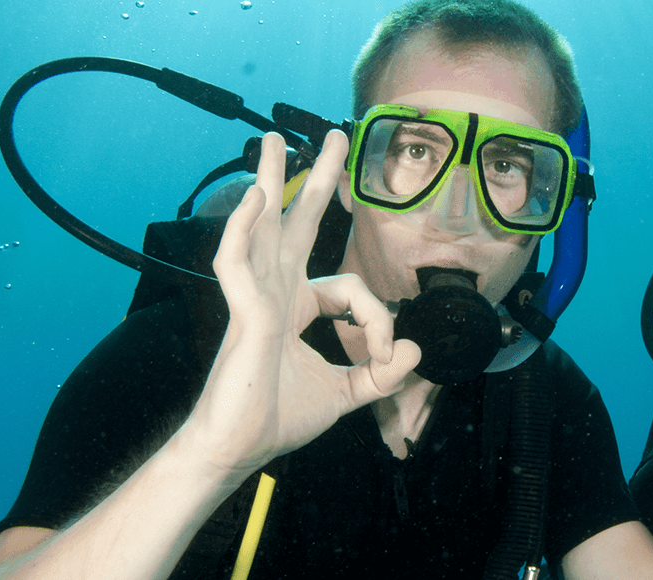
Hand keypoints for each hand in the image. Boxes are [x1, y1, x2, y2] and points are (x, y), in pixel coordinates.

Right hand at [197, 132, 420, 468]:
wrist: (240, 447)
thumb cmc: (278, 418)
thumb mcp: (348, 393)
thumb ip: (384, 374)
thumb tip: (415, 348)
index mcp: (297, 306)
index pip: (351, 289)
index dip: (378, 319)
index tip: (386, 355)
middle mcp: (276, 292)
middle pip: (297, 222)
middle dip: (317, 179)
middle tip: (334, 136)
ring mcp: (256, 297)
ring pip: (262, 226)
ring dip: (270, 181)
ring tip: (274, 141)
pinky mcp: (243, 312)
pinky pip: (237, 260)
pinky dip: (243, 228)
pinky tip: (254, 199)